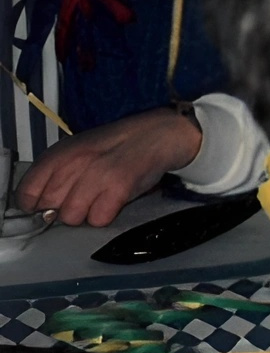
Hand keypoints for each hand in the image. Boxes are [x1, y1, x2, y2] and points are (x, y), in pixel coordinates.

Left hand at [14, 107, 202, 227]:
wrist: (160, 133)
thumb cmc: (119, 144)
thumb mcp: (79, 150)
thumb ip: (56, 174)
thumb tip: (41, 208)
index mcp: (60, 153)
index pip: (27, 193)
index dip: (36, 205)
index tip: (48, 206)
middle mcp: (75, 163)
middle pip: (50, 209)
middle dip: (64, 210)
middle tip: (84, 198)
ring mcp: (97, 175)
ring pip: (73, 218)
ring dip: (87, 214)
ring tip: (101, 198)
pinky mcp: (119, 187)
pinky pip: (99, 219)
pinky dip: (107, 215)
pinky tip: (115, 200)